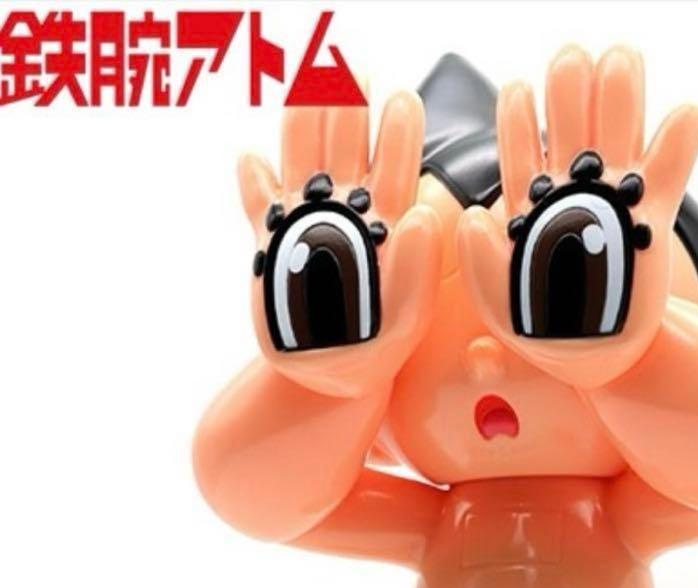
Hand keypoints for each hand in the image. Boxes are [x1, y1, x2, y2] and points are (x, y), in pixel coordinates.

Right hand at [237, 93, 440, 396]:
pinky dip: (252, 186)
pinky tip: (246, 159)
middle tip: (353, 66)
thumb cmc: (375, 354)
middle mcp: (344, 219)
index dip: (395, 135)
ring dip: (304, 123)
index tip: (403, 100)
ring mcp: (304, 227)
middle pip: (345, 150)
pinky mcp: (269, 247)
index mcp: (382, 231)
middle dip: (348, 107)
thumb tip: (417, 220)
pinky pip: (258, 207)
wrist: (331, 377)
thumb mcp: (405, 324)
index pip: (392, 172)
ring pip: (302, 163)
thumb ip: (414, 278)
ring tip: (307, 81)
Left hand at [457, 45, 697, 389]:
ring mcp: (616, 204)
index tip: (517, 91)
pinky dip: (678, 144)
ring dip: (620, 100)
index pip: (519, 155)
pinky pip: (669, 176)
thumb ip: (482, 269)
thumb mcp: (502, 310)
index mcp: (531, 211)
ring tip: (621, 60)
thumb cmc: (548, 336)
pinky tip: (687, 112)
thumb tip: (474, 219)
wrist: (603, 362)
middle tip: (570, 58)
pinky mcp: (654, 222)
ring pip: (617, 141)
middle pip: (570, 135)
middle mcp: (574, 197)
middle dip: (568, 95)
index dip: (518, 122)